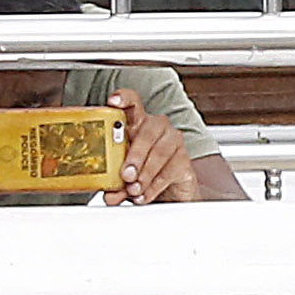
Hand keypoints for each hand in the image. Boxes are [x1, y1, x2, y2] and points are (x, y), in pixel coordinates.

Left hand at [109, 92, 192, 207]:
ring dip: (146, 172)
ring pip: (160, 151)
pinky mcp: (184, 160)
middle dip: (135, 154)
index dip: (124, 99)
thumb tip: (109, 194)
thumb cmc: (142, 176)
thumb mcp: (123, 179)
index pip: (132, 104)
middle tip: (126, 174)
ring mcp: (173, 142)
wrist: (169, 194)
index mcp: (137, 126)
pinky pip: (170, 169)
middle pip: (148, 131)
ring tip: (134, 189)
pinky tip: (145, 195)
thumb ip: (115, 185)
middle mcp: (157, 128)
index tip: (113, 101)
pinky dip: (155, 185)